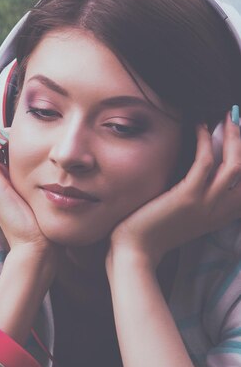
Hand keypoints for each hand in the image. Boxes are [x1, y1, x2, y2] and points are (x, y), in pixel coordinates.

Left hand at [108, 114, 240, 267]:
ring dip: (233, 135)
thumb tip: (199, 168)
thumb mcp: (184, 216)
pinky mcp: (188, 197)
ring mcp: (206, 204)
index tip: (239, 137)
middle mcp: (221, 211)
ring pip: (235, 164)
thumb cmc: (152, 232)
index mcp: (222, 216)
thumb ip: (197, 198)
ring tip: (226, 115)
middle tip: (236, 117)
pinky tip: (199, 126)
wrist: (135, 251)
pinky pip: (205, 162)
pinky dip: (204, 140)